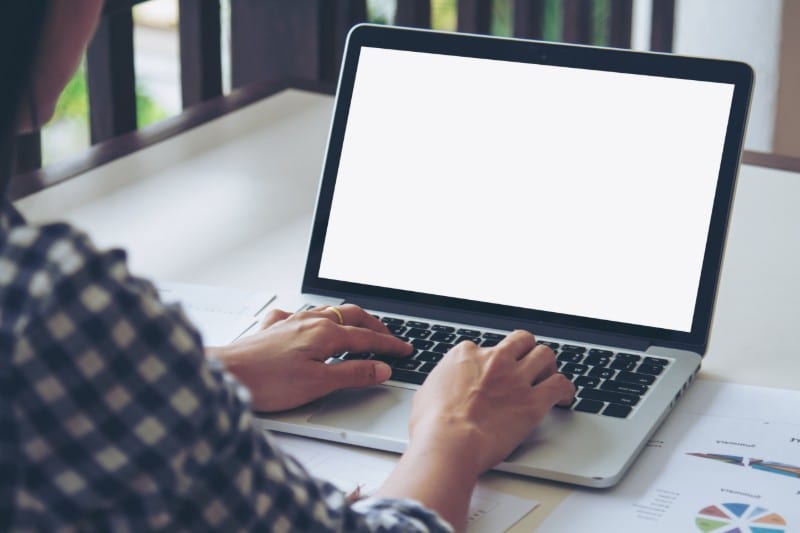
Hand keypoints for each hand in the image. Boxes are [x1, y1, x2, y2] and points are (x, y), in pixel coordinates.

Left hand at [207, 304, 411, 411]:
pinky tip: (309, 325)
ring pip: (328, 311)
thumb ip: (353, 374)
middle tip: (388, 336)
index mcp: (325, 333)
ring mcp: (290, 322)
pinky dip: (314, 318)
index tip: (405, 350)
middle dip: (374, 324)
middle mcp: (309, 321)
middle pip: (351, 315)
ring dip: (348, 318)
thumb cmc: (266, 382)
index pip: (367, 337)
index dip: (389, 345)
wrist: (225, 374)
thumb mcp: (318, 383)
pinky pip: (300, 315)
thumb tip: (382, 368)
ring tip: (359, 327)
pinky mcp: (273, 329)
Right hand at [409, 330, 574, 475]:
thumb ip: (442, 383)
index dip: (489, 361)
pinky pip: (560, 385)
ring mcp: (516, 378)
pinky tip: (564, 397)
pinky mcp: (534, 401)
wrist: (449, 442)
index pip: (485, 347)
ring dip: (547, 365)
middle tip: (527, 364)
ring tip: (547, 377)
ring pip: (544, 355)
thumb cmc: (432, 424)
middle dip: (525, 350)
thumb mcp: (426, 393)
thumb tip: (442, 389)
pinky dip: (565, 389)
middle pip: (521, 340)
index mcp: (466, 355)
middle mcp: (494, 359)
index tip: (492, 373)